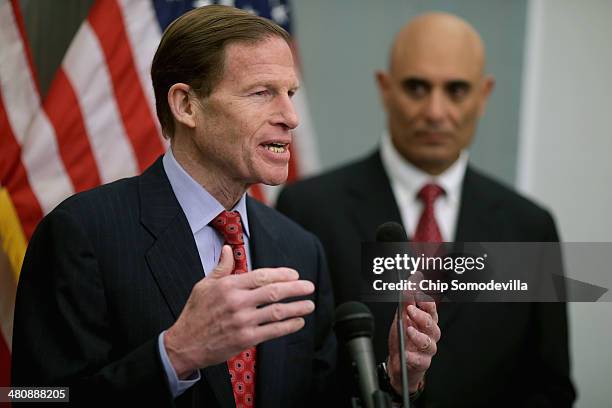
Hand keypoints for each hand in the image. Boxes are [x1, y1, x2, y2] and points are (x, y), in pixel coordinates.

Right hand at [164, 245, 314, 377]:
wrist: (184, 344)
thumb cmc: (195, 313)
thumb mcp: (204, 285)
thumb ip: (221, 268)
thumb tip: (228, 249)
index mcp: (228, 285)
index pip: (262, 275)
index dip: (282, 274)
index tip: (295, 274)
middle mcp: (237, 301)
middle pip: (274, 292)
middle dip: (296, 288)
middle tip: (309, 286)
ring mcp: (242, 321)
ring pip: (277, 312)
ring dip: (297, 308)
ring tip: (309, 305)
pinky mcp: (245, 339)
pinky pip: (272, 331)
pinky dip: (288, 326)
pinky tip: (298, 322)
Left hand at [387, 280, 440, 393]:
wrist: (400, 361)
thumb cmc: (404, 336)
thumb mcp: (402, 315)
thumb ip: (408, 298)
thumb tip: (414, 278)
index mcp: (427, 319)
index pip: (430, 307)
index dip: (425, 299)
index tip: (417, 293)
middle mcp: (430, 333)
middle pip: (432, 323)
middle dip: (422, 315)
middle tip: (410, 310)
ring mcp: (427, 348)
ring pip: (428, 342)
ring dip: (418, 336)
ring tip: (408, 330)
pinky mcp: (422, 362)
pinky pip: (420, 360)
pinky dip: (413, 357)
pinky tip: (407, 354)